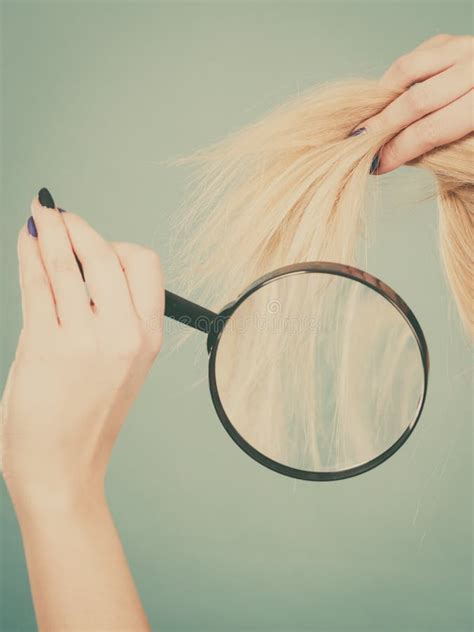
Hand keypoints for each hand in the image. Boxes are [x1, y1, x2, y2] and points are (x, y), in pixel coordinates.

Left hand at [1, 193, 163, 511]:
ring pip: (67, 263)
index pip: (142, 264)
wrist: (63, 467)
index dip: (115, 247)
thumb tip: (80, 256)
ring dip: (49, 229)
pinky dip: (29, 253)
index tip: (90, 247)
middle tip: (58, 215)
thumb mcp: (118, 362)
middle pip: (106, 253)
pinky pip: (38, 284)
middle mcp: (124, 333)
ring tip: (39, 213)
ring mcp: (85, 339)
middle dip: (78, 226)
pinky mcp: (46, 346)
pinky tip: (25, 239)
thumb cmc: (86, 414)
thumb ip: (108, 312)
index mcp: (147, 336)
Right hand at [362, 34, 473, 173]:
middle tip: (360, 145)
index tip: (377, 165)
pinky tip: (387, 103)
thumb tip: (392, 155)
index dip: (398, 151)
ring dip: (381, 100)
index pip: (430, 131)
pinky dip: (392, 82)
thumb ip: (436, 149)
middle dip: (382, 128)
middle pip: (414, 101)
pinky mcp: (448, 42)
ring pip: (406, 70)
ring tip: (370, 122)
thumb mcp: (471, 148)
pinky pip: (410, 61)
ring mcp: (462, 49)